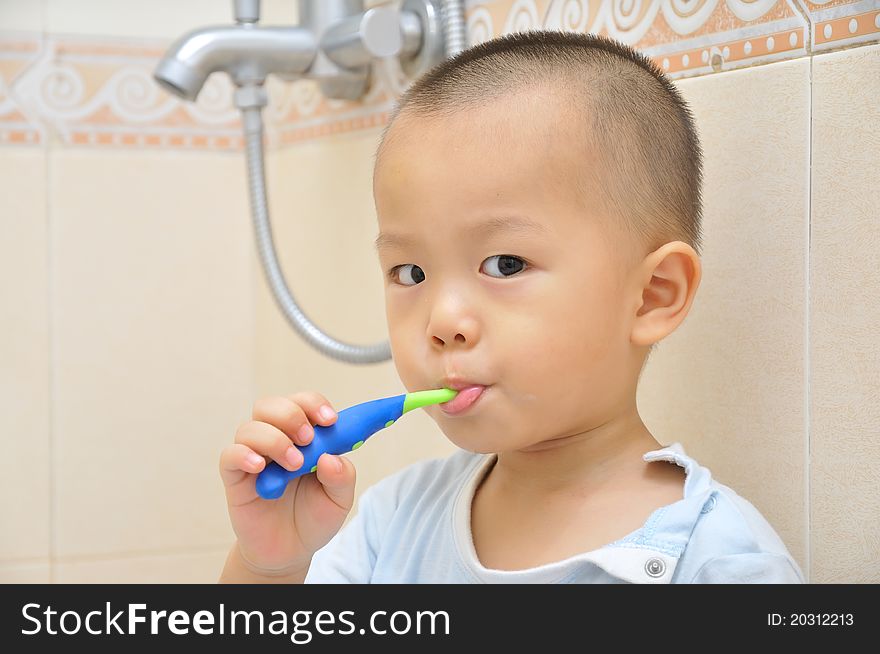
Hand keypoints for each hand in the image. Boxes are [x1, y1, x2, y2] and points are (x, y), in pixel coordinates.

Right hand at [219, 392, 356, 572]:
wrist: (289, 552)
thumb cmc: (313, 518)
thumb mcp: (339, 500)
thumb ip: (342, 477)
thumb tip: (330, 458)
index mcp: (303, 437)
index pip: (303, 403)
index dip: (314, 404)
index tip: (330, 420)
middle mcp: (275, 439)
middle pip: (271, 405)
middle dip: (291, 415)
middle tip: (308, 438)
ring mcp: (253, 456)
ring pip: (250, 427)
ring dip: (274, 439)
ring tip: (293, 465)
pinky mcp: (235, 478)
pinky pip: (230, 455)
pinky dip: (243, 455)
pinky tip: (260, 467)